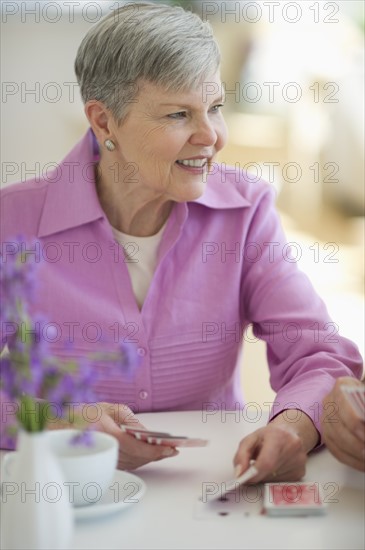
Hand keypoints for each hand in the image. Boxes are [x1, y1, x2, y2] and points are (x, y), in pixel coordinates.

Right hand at [47, 401, 178, 469]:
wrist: (59, 427)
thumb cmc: (84, 414)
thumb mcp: (109, 408)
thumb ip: (130, 419)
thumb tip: (146, 432)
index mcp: (107, 433)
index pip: (137, 447)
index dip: (156, 449)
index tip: (172, 448)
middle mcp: (105, 449)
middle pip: (137, 457)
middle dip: (157, 454)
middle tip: (173, 450)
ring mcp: (102, 459)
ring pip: (133, 463)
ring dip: (150, 459)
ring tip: (166, 451)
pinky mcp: (102, 463)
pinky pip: (125, 465)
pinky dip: (139, 461)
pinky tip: (149, 455)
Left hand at [233, 410, 317, 482]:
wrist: (289, 432)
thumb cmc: (269, 435)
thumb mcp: (250, 439)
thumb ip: (241, 455)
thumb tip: (239, 473)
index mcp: (278, 436)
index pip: (267, 462)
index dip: (253, 473)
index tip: (244, 478)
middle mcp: (293, 447)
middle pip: (269, 472)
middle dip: (256, 475)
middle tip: (251, 470)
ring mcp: (299, 461)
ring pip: (274, 479)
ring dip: (265, 476)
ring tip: (266, 462)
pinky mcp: (301, 472)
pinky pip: (281, 483)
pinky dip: (274, 478)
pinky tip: (275, 466)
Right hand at [321, 377, 364, 471]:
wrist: (358, 402)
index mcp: (342, 386)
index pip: (342, 402)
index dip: (353, 420)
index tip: (364, 434)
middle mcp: (329, 401)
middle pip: (337, 424)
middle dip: (355, 443)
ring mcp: (325, 418)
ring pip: (334, 439)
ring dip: (354, 453)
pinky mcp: (327, 433)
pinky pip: (334, 449)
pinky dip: (350, 460)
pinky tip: (363, 464)